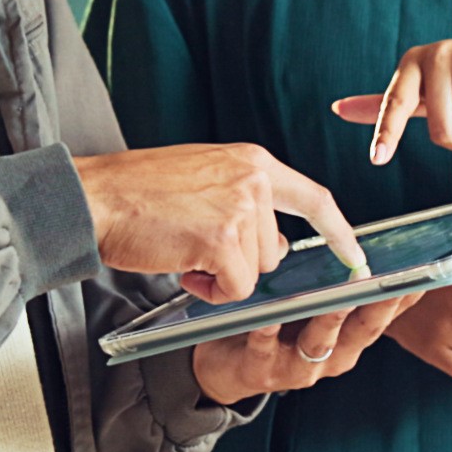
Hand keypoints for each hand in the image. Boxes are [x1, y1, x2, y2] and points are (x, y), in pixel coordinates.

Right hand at [76, 143, 367, 302]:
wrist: (96, 197)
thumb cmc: (139, 194)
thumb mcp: (203, 180)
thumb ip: (243, 202)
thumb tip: (272, 248)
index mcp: (252, 161)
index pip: (313, 198)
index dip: (338, 232)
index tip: (356, 256)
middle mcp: (254, 179)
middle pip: (274, 251)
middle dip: (240, 263)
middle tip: (196, 247)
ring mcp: (241, 207)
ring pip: (254, 272)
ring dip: (220, 275)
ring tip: (183, 250)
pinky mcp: (223, 239)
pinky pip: (236, 289)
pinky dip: (210, 290)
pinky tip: (182, 267)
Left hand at [191, 292, 421, 404]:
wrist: (227, 364)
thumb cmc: (275, 326)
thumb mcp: (312, 306)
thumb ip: (335, 284)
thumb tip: (360, 247)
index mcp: (348, 338)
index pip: (385, 315)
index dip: (405, 298)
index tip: (424, 275)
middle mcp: (332, 355)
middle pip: (363, 329)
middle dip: (378, 306)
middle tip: (392, 282)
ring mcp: (299, 368)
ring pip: (321, 342)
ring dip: (332, 318)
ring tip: (339, 297)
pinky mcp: (262, 372)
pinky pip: (266, 349)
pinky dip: (268, 332)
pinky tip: (269, 317)